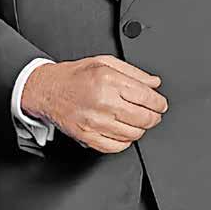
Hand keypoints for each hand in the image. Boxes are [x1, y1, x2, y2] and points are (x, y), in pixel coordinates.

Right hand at [21, 54, 168, 153]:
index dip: (159, 103)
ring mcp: (95, 122)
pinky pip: (116, 146)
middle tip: (154, 114)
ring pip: (132, 134)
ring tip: (137, 120)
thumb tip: (154, 83)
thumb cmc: (76, 75)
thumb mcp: (105, 63)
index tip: (161, 104)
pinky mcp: (88, 137)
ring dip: (140, 129)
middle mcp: (103, 102)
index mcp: (109, 80)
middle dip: (154, 117)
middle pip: (143, 118)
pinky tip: (123, 131)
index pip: (146, 97)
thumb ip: (134, 73)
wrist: (50, 89)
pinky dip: (125, 141)